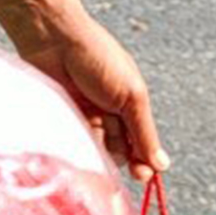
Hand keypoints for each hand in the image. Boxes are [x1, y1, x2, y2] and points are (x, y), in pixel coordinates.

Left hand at [8, 3, 168, 178]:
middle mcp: (108, 109)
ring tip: (93, 143)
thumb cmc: (97, 58)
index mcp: (130, 101)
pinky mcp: (62, 116)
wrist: (53, 38)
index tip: (143, 176)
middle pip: (118, 148)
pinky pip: (74, 142)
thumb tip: (162, 165)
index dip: (143, 159)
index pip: (140, 140)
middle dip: (120, 159)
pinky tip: (76, 142)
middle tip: (118, 167)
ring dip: (96, 153)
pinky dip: (76, 146)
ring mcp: (84, 113)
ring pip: (95, 148)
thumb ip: (145, 132)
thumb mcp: (130, 96)